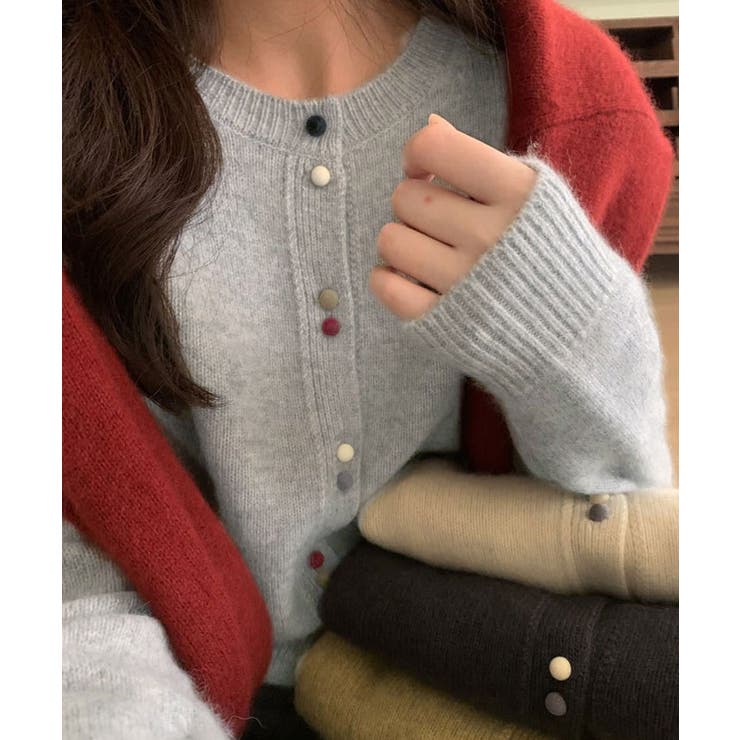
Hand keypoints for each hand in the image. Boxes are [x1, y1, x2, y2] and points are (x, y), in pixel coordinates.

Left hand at [369, 114, 537, 319]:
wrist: (578, 328)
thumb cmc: (548, 251)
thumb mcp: (532, 195)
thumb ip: (480, 160)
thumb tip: (430, 125)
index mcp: (516, 193)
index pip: (433, 148)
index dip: (417, 154)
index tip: (425, 171)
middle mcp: (489, 235)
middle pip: (404, 197)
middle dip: (413, 204)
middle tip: (437, 222)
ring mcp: (464, 283)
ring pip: (389, 240)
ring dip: (400, 241)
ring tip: (427, 251)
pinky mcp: (442, 322)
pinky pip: (384, 286)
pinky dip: (388, 279)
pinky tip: (410, 277)